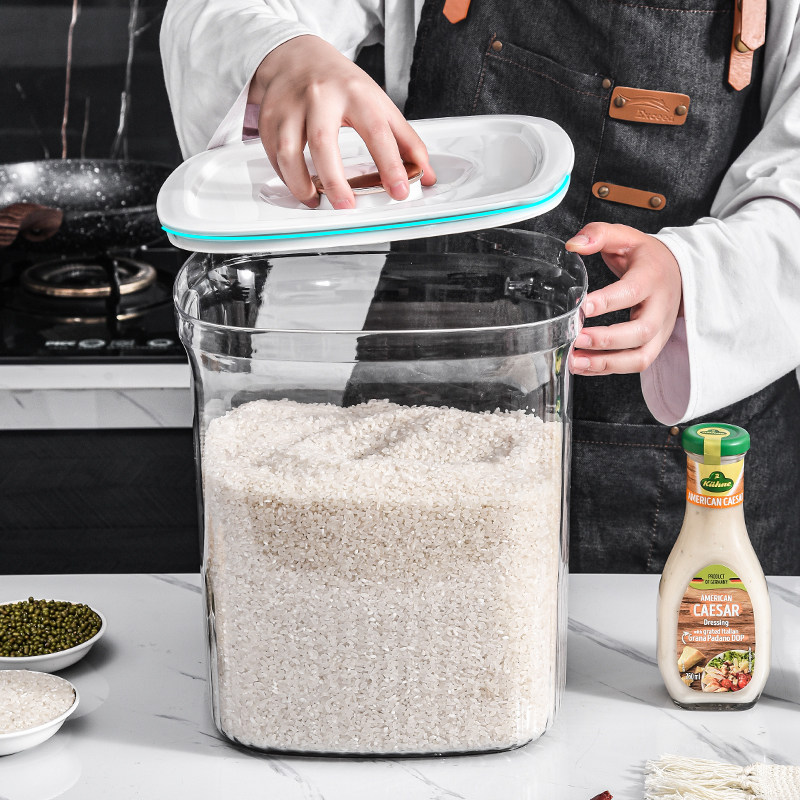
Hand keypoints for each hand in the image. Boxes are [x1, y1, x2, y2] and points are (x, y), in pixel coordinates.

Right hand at [248, 35, 436, 208]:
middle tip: (346, 207)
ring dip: (300, 184)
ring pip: (287, 150)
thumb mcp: (378, 103)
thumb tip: (425, 173)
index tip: (399, 190)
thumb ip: (405, 141)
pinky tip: (298, 185)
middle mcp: (321, 96)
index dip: (390, 164)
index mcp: (356, 93)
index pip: (376, 131)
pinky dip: (284, 176)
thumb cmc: (340, 83)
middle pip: (322, 141)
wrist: (296, 55)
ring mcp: (291, 105)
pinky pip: (272, 153)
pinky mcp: (269, 116)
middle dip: (334, 180)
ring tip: (315, 200)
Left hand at [564, 223, 682, 374]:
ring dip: (607, 364)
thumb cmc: (645, 257)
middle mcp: (660, 307)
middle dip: (607, 340)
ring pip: (641, 356)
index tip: (582, 309)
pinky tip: (583, 366)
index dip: (607, 302)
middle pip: (640, 331)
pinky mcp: (654, 344)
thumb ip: (598, 234)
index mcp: (651, 277)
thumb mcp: (624, 236)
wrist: (677, 272)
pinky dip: (609, 369)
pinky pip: (635, 364)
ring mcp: (660, 330)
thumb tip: (573, 245)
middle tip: (577, 339)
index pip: (632, 291)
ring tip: (575, 362)